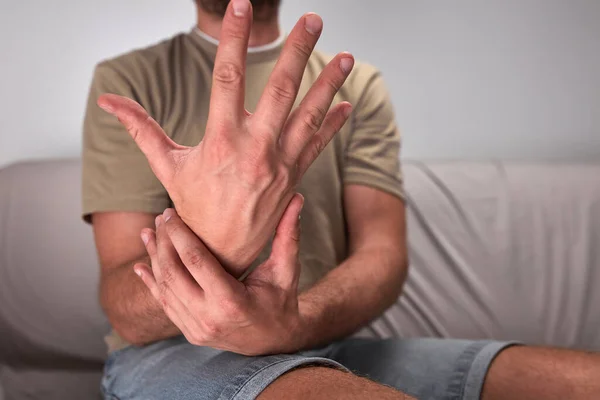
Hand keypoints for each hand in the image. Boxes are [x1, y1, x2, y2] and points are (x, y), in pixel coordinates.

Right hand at [97, 0, 353, 274]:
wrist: (223, 252)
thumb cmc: (193, 207)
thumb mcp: (166, 166)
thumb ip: (140, 128)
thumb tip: (106, 101)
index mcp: (221, 141)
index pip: (226, 77)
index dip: (232, 38)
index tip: (239, 6)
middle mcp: (255, 149)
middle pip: (280, 89)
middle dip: (297, 51)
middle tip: (313, 19)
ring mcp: (280, 163)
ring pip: (309, 115)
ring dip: (328, 83)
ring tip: (346, 56)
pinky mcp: (294, 176)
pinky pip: (318, 144)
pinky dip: (334, 124)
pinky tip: (348, 103)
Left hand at [134, 194, 305, 355]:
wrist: (276, 341)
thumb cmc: (283, 300)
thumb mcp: (287, 269)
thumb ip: (288, 234)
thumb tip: (297, 198)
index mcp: (231, 301)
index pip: (195, 261)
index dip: (179, 234)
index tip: (171, 213)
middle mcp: (209, 318)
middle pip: (174, 273)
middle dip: (163, 242)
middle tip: (160, 218)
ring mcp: (197, 328)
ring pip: (165, 289)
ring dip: (153, 259)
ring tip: (148, 233)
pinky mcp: (190, 333)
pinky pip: (164, 305)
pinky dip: (150, 284)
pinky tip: (141, 265)